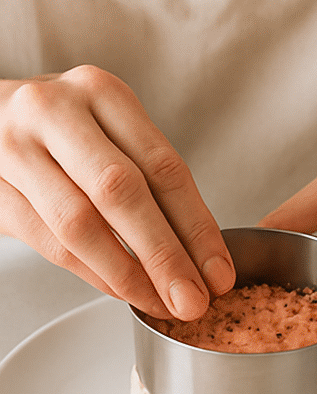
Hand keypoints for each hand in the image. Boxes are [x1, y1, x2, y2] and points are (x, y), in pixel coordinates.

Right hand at [0, 65, 234, 319]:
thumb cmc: (61, 123)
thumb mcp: (106, 124)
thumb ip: (144, 169)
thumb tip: (198, 248)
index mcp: (102, 92)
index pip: (162, 165)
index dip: (195, 224)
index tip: (218, 268)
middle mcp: (56, 112)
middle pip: (123, 193)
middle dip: (164, 255)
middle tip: (193, 299)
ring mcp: (14, 149)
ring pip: (79, 223)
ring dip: (125, 273)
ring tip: (159, 302)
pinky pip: (46, 240)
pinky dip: (88, 271)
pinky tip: (119, 289)